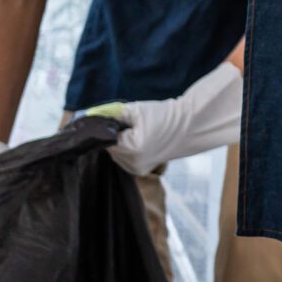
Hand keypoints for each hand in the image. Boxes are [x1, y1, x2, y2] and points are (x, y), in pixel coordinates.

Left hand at [83, 62, 242, 174]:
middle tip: (127, 124)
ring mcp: (136, 170)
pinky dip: (126, 150)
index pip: (104, 139)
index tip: (108, 119)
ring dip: (119, 143)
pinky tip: (139, 140)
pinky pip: (124, 159)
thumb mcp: (137, 110)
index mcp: (131, 149)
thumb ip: (112, 113)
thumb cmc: (165, 116)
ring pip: (115, 154)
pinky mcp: (140, 171)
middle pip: (109, 148)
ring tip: (136, 131)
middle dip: (113, 135)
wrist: (190, 127)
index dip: (105, 128)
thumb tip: (91, 114)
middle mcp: (132, 164)